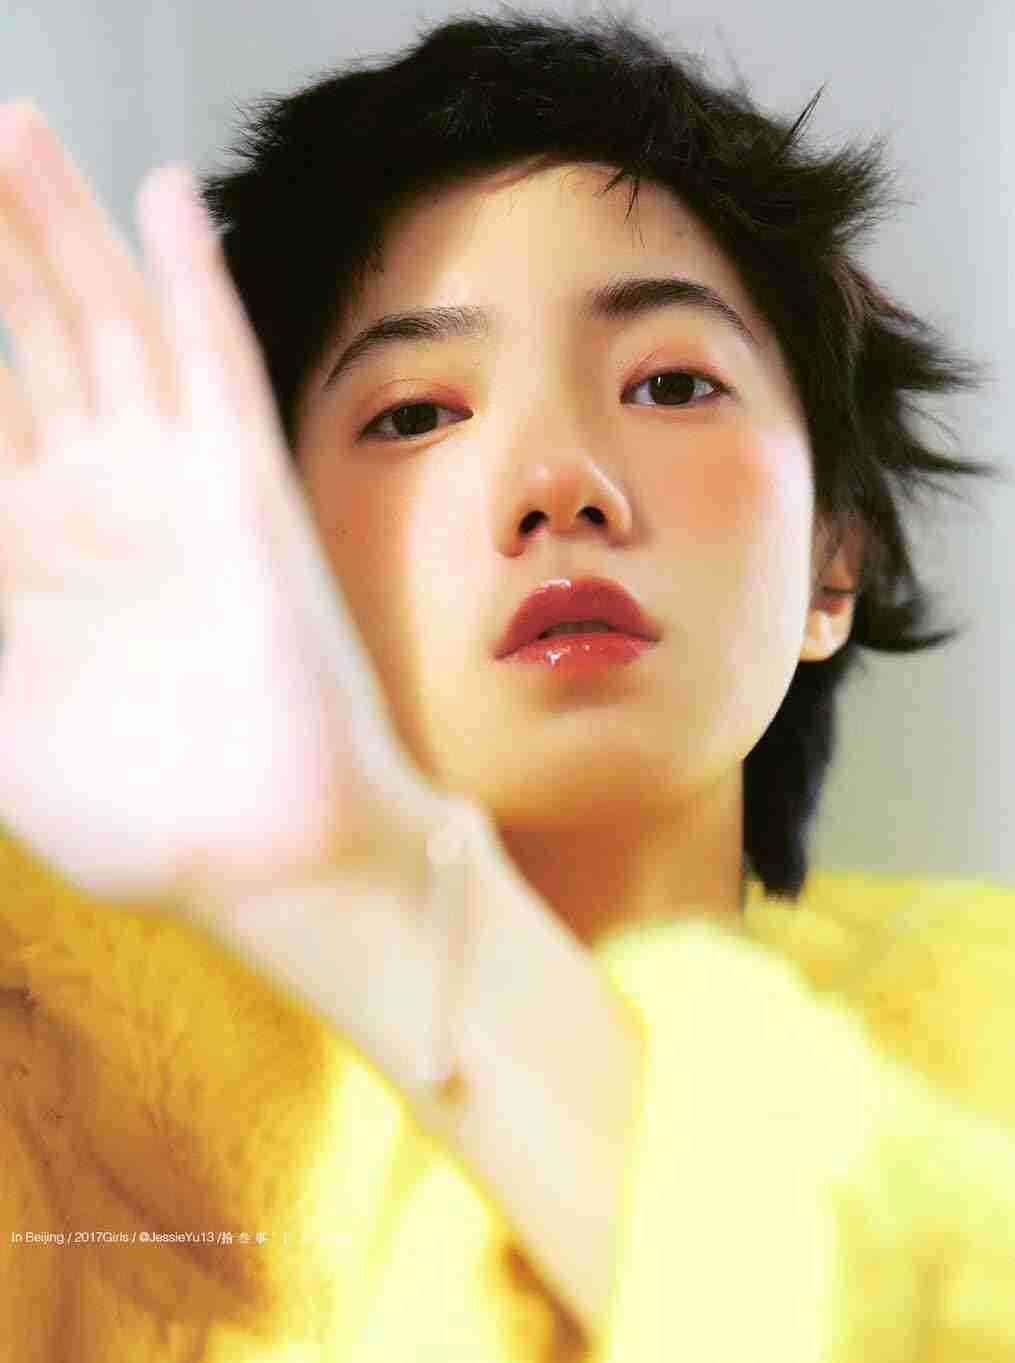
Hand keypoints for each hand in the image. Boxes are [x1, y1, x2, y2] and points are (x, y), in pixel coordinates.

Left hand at [0, 100, 447, 913]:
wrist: (273, 858)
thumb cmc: (142, 824)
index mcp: (28, 561)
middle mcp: (98, 507)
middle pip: (34, 347)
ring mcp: (173, 490)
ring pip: (112, 328)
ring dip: (65, 233)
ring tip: (17, 135)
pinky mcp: (246, 492)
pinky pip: (217, 362)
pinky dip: (191, 279)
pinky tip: (163, 196)